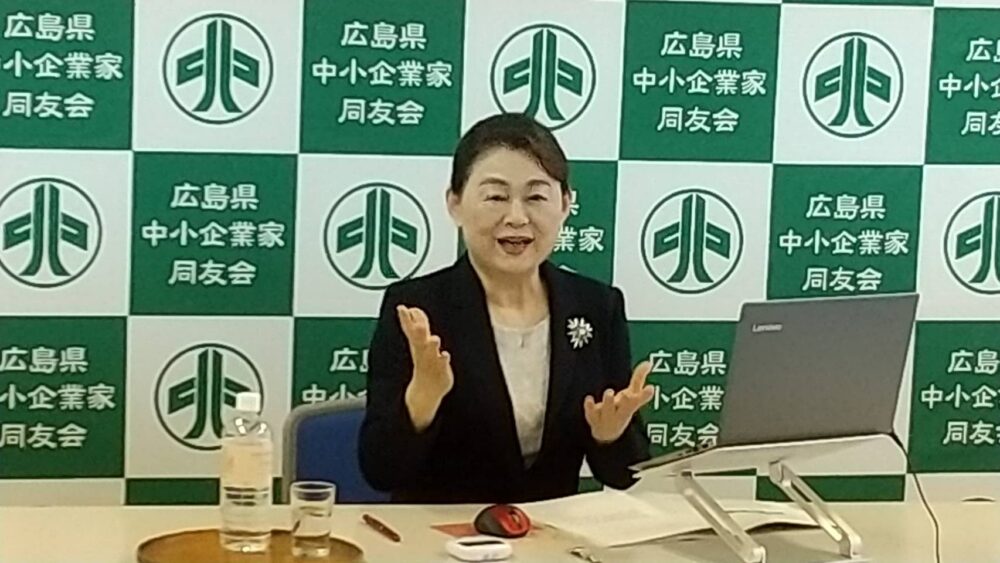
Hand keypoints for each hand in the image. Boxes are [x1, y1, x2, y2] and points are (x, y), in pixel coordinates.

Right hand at [397, 305, 453, 429]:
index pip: (410, 328)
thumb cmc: (424, 362)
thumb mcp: (418, 341)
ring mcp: (430, 361)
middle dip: (417, 329)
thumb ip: (416, 324)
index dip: (406, 318)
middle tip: (414, 322)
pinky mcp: (440, 369)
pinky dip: (443, 359)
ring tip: (435, 338)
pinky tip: (445, 355)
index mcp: (417, 344)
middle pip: (418, 339)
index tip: (402, 308)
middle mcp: (422, 351)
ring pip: (430, 352)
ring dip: (432, 345)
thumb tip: (407, 308)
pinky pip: (441, 364)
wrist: (425, 391)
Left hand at [584, 361, 654, 443]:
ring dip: (609, 402)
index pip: (639, 400)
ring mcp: (607, 416)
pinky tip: (589, 399)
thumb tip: (649, 362)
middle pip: (626, 408)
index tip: (651, 388)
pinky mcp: (594, 418)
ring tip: (609, 393)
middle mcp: (620, 413)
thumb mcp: (632, 394)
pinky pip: (591, 413)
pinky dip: (590, 407)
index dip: (645, 395)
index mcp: (631, 406)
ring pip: (609, 410)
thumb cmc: (622, 409)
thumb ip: (639, 378)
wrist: (607, 435)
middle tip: (628, 395)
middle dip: (628, 402)